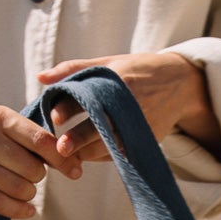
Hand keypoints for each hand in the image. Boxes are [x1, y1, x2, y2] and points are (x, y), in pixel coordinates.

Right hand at [0, 105, 81, 219]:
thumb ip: (37, 139)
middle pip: (32, 169)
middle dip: (38, 177)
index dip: (63, 160)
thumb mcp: (7, 125)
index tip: (76, 172)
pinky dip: (19, 210)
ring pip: (18, 189)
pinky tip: (27, 210)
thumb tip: (74, 163)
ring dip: (28, 194)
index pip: (41, 141)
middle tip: (30, 175)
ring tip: (23, 188)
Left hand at [35, 51, 220, 164]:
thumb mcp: (108, 63)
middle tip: (59, 149)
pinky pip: (117, 155)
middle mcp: (128, 106)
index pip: (87, 97)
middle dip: (77, 140)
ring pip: (107, 147)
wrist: (180, 84)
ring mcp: (137, 126)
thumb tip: (40, 79)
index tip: (53, 118)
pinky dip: (100, 156)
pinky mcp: (144, 141)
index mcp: (116, 83)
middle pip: (98, 128)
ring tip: (67, 155)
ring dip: (85, 153)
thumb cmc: (137, 70)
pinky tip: (87, 153)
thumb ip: (73, 70)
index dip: (67, 109)